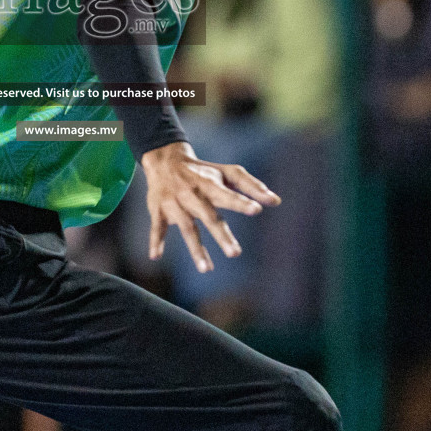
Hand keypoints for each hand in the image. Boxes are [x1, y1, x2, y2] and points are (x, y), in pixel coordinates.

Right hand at [142, 141, 280, 272]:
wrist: (166, 160)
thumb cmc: (203, 171)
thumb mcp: (226, 172)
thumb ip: (251, 186)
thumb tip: (276, 201)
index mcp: (210, 184)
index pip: (227, 194)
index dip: (240, 201)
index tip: (256, 209)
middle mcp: (193, 194)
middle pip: (208, 216)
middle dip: (221, 235)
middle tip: (235, 254)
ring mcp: (175, 203)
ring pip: (186, 228)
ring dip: (195, 249)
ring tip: (207, 269)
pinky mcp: (159, 210)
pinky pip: (157, 227)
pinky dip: (155, 240)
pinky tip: (155, 256)